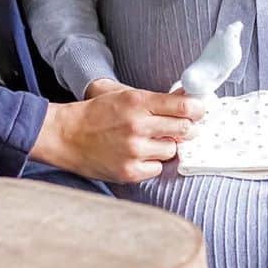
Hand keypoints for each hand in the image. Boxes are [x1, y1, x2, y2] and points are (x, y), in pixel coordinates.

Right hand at [31, 85, 203, 183]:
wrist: (66, 135)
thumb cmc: (97, 113)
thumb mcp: (124, 95)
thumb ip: (156, 99)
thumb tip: (187, 97)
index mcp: (138, 101)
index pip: (182, 105)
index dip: (197, 109)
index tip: (200, 110)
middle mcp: (138, 125)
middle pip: (184, 129)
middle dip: (187, 129)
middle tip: (183, 128)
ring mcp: (134, 150)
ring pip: (172, 151)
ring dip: (166, 147)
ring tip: (149, 141)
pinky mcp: (129, 171)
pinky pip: (157, 169)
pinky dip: (152, 163)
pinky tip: (139, 155)